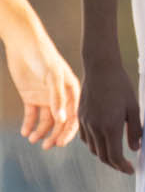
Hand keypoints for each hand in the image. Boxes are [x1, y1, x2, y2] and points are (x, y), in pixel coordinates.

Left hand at [6, 26, 78, 148]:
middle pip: (60, 122)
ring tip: (32, 139)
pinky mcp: (31, 97)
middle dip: (54, 135)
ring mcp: (46, 98)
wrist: (24, 44)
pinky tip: (25, 132)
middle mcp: (60, 97)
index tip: (61, 143)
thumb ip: (57, 97)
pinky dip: (29, 124)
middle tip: (47, 146)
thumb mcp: (52, 76)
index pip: (73, 116)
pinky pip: (31, 115)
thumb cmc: (43, 56)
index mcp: (72, 92)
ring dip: (40, 132)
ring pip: (46, 121)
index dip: (68, 131)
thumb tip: (61, 119)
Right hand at [77, 55, 141, 174]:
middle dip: (114, 164)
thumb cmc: (121, 87)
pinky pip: (85, 138)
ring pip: (93, 148)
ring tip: (116, 156)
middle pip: (102, 155)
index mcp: (110, 126)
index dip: (122, 166)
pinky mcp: (80, 117)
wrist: (100, 69)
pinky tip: (104, 142)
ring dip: (104, 155)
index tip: (131, 170)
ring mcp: (85, 122)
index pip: (114, 156)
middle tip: (126, 166)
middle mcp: (95, 127)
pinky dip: (94, 145)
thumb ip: (135, 130)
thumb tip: (135, 149)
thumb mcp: (134, 108)